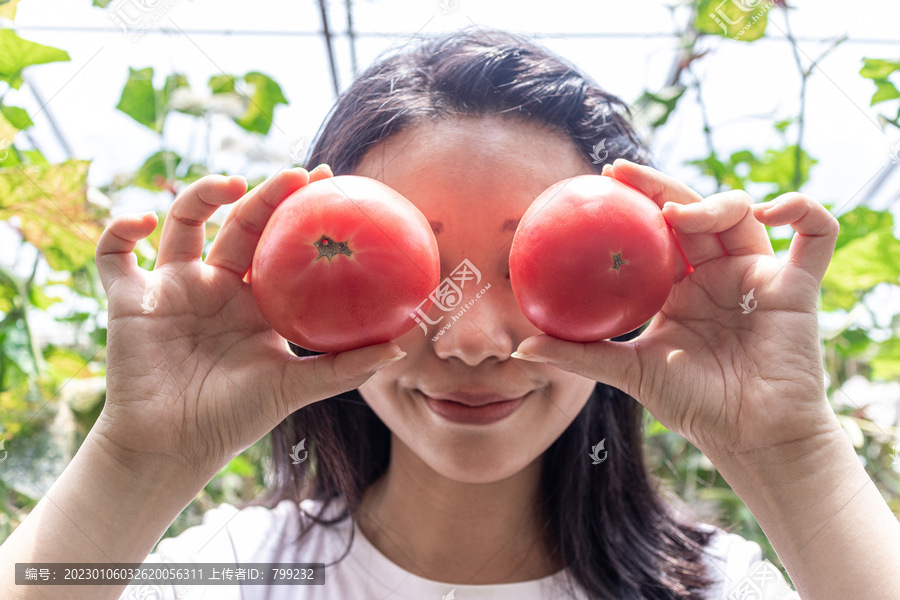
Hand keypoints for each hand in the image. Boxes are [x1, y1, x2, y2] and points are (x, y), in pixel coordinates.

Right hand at [93, 165, 403, 478]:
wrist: (174, 448)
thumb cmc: (234, 418)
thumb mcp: (296, 386)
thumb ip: (346, 366)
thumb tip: (405, 344)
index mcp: (255, 300)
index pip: (280, 244)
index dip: (300, 211)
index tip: (331, 182)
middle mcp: (216, 286)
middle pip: (241, 225)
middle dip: (267, 194)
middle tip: (299, 176)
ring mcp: (171, 288)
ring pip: (183, 224)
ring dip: (201, 195)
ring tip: (231, 184)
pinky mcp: (128, 300)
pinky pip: (114, 256)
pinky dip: (118, 231)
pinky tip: (141, 220)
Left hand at [513, 159, 841, 459]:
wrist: (748, 437)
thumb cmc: (693, 405)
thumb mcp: (630, 373)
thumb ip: (580, 356)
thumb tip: (518, 348)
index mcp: (678, 286)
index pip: (654, 233)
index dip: (631, 203)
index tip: (597, 183)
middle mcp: (717, 273)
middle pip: (691, 211)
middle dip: (658, 185)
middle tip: (620, 172)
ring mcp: (757, 275)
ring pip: (741, 214)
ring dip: (710, 204)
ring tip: (675, 214)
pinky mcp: (798, 286)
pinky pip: (816, 236)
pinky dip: (803, 211)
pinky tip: (771, 208)